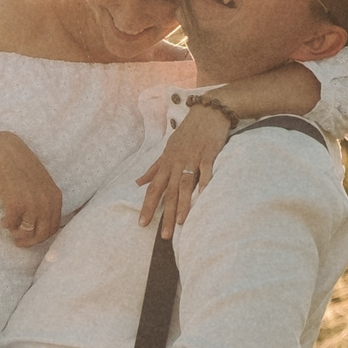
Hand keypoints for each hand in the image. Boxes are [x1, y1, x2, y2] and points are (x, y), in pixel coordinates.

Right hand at [0, 131, 61, 247]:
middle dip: (29, 241)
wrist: (5, 153)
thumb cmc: (21, 167)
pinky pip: (11, 225)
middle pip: (42, 234)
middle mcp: (47, 203)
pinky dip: (6, 224)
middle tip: (18, 242)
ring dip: (16, 233)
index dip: (41, 237)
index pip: (53, 227)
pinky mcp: (16, 205)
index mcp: (56, 198)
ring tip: (9, 225)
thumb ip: (45, 201)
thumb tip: (39, 224)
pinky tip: (3, 218)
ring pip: (26, 233)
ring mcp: (32, 205)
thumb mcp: (42, 184)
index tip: (31, 239)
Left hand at [136, 105, 227, 235]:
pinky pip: (206, 171)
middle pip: (169, 192)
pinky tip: (204, 198)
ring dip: (182, 204)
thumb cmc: (188, 132)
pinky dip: (205, 184)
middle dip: (164, 214)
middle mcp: (177, 163)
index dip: (147, 206)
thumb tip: (138, 182)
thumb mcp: (167, 148)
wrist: (208, 112)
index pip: (154, 188)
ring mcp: (193, 158)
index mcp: (166, 163)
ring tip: (180, 223)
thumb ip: (154, 167)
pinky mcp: (208, 154)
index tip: (142, 224)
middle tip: (163, 235)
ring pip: (185, 185)